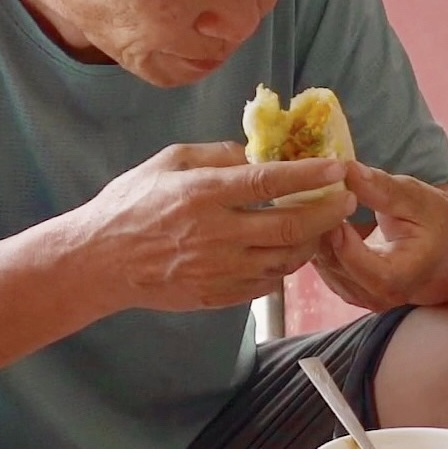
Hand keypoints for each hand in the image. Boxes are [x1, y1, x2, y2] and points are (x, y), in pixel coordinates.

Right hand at [66, 142, 354, 313]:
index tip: (338, 168)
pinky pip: (266, 284)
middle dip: (327, 213)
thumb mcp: (167, 163)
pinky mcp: (217, 295)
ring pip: (284, 259)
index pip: (269, 182)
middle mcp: (216, 233)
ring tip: (323, 228)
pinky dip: (284, 268)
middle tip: (347, 201)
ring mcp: (218, 269)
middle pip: (289, 226)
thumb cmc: (130, 204)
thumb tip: (257, 153)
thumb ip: (215, 155)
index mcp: (203, 194)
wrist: (100, 262)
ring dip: (311, 243)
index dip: (310, 175)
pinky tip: (288, 253)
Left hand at [309, 162, 447, 310]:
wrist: (446, 250)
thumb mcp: (420, 199)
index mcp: (401, 279)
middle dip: (322, 226)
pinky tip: (320, 215)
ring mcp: (360, 297)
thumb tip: (350, 169)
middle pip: (334, 263)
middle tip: (314, 191)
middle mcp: (378, 297)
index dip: (342, 237)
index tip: (333, 204)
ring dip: (316, 232)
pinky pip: (322, 265)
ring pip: (322, 265)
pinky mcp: (347, 290)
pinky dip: (318, 239)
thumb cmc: (436, 222)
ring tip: (315, 198)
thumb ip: (384, 189)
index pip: (361, 265)